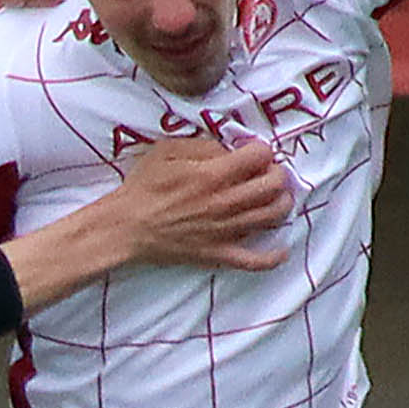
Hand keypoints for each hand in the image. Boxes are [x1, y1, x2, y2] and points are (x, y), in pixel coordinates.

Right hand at [109, 135, 293, 270]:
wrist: (126, 229)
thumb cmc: (143, 188)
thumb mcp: (166, 151)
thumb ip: (202, 146)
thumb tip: (229, 150)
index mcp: (212, 174)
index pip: (260, 155)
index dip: (260, 149)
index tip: (252, 152)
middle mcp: (225, 202)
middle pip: (274, 185)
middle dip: (277, 173)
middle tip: (267, 172)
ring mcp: (225, 231)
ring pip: (273, 216)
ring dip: (282, 203)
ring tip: (274, 198)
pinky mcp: (219, 254)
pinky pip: (256, 261)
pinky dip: (274, 256)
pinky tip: (281, 248)